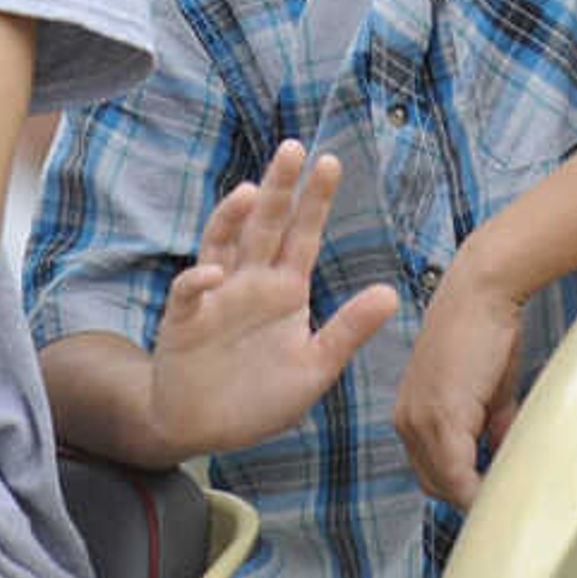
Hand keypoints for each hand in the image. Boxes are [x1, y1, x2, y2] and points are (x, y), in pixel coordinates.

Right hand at [149, 141, 400, 457]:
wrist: (205, 428)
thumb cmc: (260, 397)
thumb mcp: (315, 367)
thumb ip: (348, 330)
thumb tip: (392, 293)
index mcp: (285, 289)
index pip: (303, 235)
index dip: (315, 200)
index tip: (330, 162)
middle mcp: (250, 282)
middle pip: (265, 225)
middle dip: (279, 187)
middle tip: (293, 148)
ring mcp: (215, 295)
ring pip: (223, 243)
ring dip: (233, 216)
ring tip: (250, 193)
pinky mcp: (184, 319)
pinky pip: (188, 292)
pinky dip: (197, 279)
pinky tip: (214, 273)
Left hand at [393, 256, 531, 504]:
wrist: (482, 290)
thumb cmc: (486, 332)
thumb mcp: (489, 392)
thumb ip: (491, 427)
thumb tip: (505, 455)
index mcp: (413, 414)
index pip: (433, 473)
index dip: (465, 489)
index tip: (494, 495)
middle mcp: (408, 421)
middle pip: (437, 486)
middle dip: (471, 495)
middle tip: (507, 496)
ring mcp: (421, 420)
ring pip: (447, 485)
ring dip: (479, 494)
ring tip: (511, 493)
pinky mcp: (440, 417)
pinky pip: (459, 476)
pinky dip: (481, 489)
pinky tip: (506, 486)